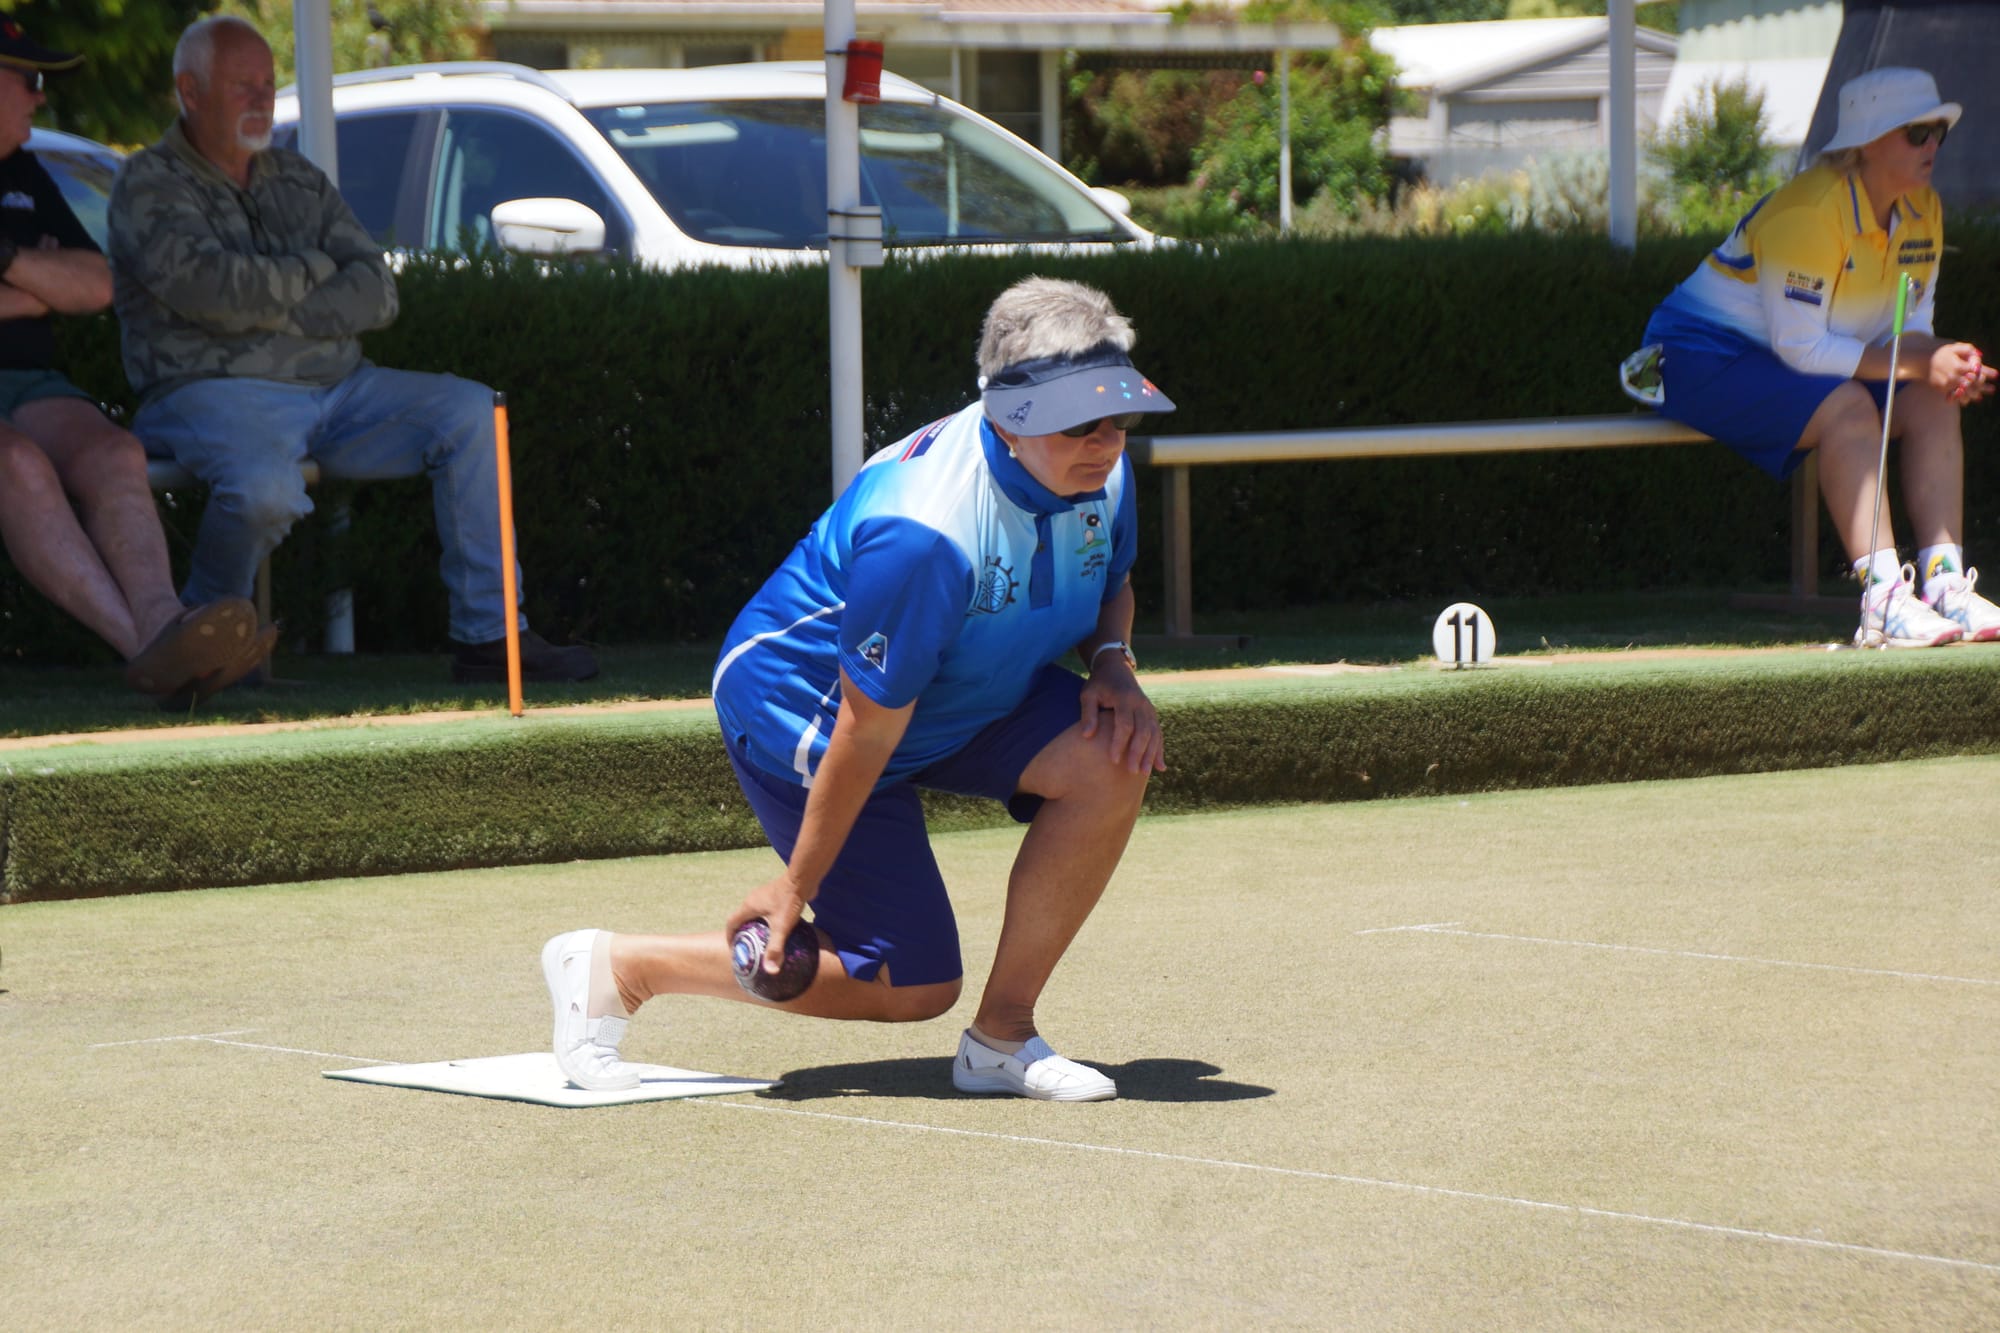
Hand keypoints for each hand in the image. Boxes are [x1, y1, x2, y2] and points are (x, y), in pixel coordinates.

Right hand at [725, 872, 813, 975]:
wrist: (803, 878)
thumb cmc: (790, 900)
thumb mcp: (782, 927)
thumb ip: (775, 948)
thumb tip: (770, 970)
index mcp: (749, 906)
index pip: (731, 923)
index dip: (729, 937)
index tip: (734, 949)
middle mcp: (752, 899)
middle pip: (741, 919)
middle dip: (742, 934)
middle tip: (748, 948)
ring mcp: (763, 896)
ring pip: (753, 914)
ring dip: (754, 927)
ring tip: (761, 941)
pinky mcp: (774, 895)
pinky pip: (765, 910)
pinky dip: (765, 920)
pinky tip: (777, 929)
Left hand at [1078, 659, 1165, 774]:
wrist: (1116, 669)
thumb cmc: (1098, 685)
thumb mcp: (1088, 694)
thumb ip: (1088, 714)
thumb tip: (1087, 736)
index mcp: (1124, 698)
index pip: (1124, 724)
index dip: (1119, 743)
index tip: (1113, 760)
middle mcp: (1140, 703)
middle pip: (1143, 731)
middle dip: (1138, 752)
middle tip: (1132, 772)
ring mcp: (1149, 709)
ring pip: (1154, 734)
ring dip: (1151, 754)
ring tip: (1145, 773)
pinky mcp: (1152, 714)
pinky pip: (1158, 733)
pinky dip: (1159, 750)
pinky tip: (1160, 767)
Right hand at [1934, 342, 1995, 403]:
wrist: (1923, 362)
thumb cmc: (1941, 354)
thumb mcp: (1954, 347)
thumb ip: (1967, 349)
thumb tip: (1979, 355)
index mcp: (1958, 366)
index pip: (1976, 372)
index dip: (1986, 373)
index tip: (1995, 375)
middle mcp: (1953, 377)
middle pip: (1972, 384)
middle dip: (1982, 387)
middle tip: (1992, 389)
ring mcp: (1946, 384)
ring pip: (1964, 392)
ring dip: (1973, 394)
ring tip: (1980, 397)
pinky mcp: (1941, 389)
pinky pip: (1953, 395)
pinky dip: (1961, 398)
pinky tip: (1967, 400)